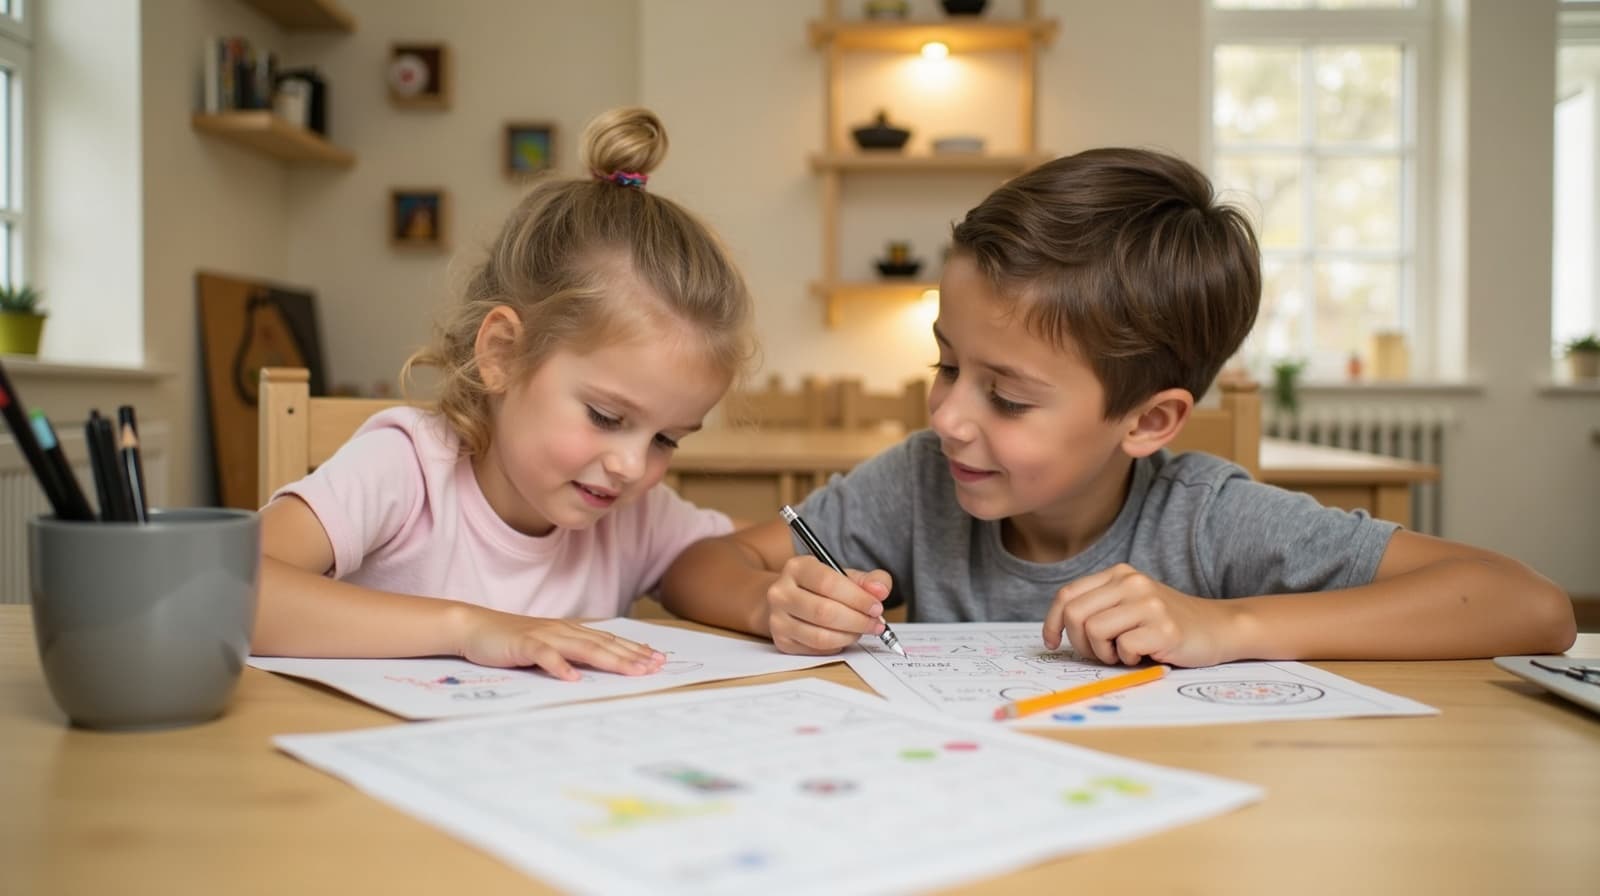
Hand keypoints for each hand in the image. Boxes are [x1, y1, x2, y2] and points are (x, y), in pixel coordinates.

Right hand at [457, 612, 665, 679]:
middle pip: (603, 644)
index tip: (657, 660)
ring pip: (583, 648)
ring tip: (631, 671)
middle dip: (632, 656)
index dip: (634, 649)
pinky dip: (559, 666)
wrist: (474, 627)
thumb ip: (569, 652)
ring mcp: (544, 635)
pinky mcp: (523, 644)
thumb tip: (594, 667)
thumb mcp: (546, 645)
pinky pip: (544, 655)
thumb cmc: (511, 640)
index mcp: (570, 631)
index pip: (609, 641)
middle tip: (655, 667)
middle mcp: (562, 630)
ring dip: (610, 659)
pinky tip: (573, 678)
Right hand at [766, 555, 891, 655]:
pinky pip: (816, 650)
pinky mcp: (781, 642)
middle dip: (858, 621)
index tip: (877, 607)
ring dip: (849, 636)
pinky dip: (837, 646)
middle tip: (876, 624)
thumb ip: (868, 580)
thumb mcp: (843, 575)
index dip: (857, 598)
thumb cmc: (821, 587)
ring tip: (862, 630)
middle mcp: (781, 593)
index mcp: (797, 568)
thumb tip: (880, 590)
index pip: (828, 583)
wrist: (789, 600)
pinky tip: (844, 637)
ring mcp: (777, 619)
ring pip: (820, 636)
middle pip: (824, 612)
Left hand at [1042, 563, 1238, 667]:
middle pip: (1075, 614)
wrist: (1218, 628)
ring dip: (1103, 653)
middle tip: (1101, 653)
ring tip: (1124, 653)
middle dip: (1079, 643)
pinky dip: (1128, 660)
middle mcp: (1131, 582)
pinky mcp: (1163, 628)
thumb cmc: (1165, 624)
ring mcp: (1148, 603)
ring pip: (1094, 631)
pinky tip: (1144, 655)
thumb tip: (1054, 631)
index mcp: (1118, 574)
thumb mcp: (1129, 604)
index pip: (1067, 595)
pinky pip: (1123, 648)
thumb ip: (1097, 608)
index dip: (1052, 622)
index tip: (1054, 643)